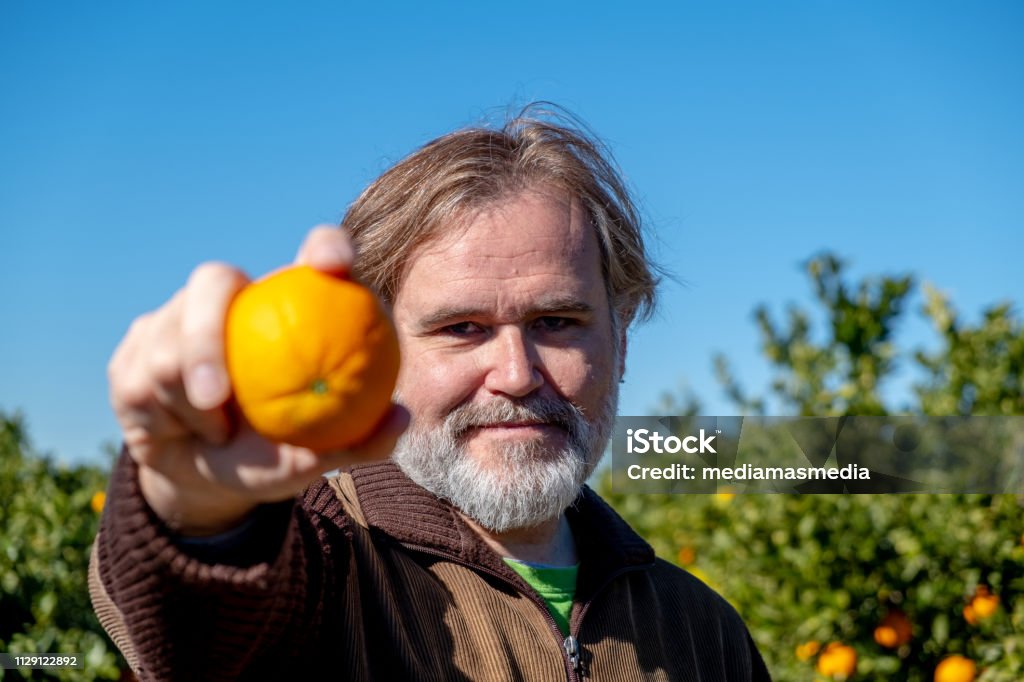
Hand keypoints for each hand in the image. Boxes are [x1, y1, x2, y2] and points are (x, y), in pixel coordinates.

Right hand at [108, 226, 407, 534]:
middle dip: (207, 336)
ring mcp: (175, 315)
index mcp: (289, 304)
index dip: (325, 246)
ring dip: (191, 406)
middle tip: (219, 398)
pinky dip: (166, 418)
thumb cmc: (276, 454)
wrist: (206, 479)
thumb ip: (360, 439)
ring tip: (218, 433)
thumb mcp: (319, 456)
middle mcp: (232, 296)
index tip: (334, 263)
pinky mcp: (134, 347)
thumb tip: (401, 417)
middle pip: (211, 280)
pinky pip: (139, 379)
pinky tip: (181, 432)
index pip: (313, 256)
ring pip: (167, 347)